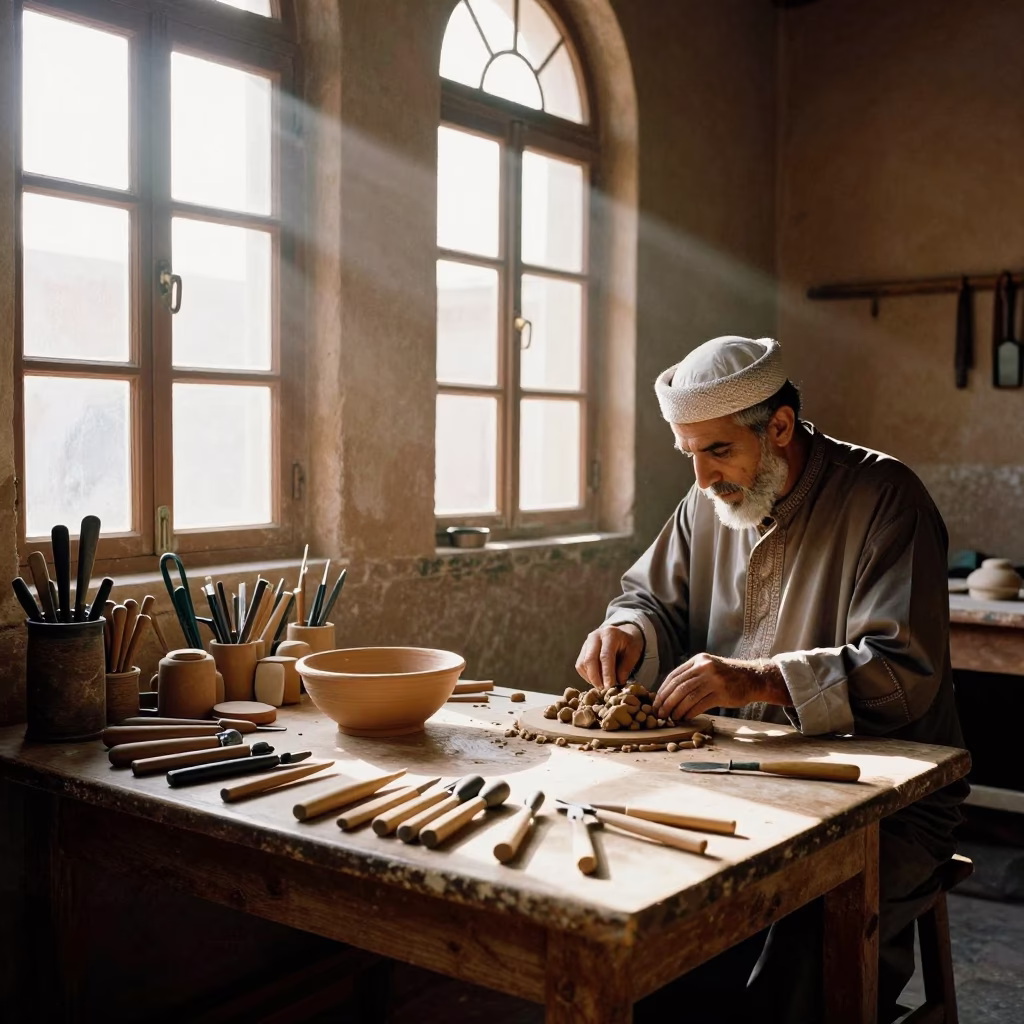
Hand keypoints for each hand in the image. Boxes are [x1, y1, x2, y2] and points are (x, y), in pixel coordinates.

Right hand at [575, 623, 644, 689]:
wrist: (621, 634)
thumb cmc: (628, 644)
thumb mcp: (634, 652)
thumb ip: (626, 667)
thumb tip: (618, 682)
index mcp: (610, 634)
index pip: (605, 656)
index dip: (607, 673)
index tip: (610, 686)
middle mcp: (595, 636)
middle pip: (590, 659)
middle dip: (596, 678)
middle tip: (604, 690)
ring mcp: (586, 642)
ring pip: (583, 664)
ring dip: (591, 678)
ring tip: (602, 686)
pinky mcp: (582, 650)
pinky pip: (580, 666)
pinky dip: (587, 676)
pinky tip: (597, 680)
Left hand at [652, 653, 784, 720]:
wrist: (753, 678)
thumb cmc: (727, 676)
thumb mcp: (708, 667)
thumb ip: (691, 675)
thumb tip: (668, 693)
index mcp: (698, 660)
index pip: (674, 676)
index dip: (663, 691)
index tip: (656, 703)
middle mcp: (704, 667)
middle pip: (678, 686)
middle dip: (666, 702)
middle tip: (659, 713)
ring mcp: (714, 679)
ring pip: (687, 696)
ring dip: (676, 709)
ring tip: (671, 718)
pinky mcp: (722, 693)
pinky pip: (700, 705)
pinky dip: (689, 713)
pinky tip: (685, 718)